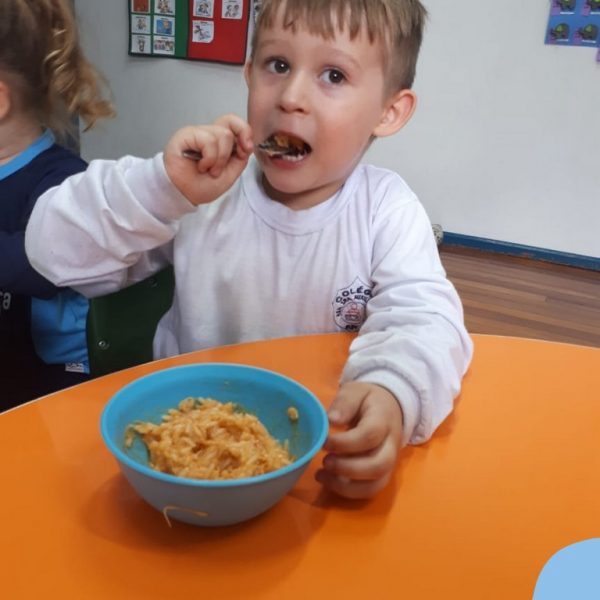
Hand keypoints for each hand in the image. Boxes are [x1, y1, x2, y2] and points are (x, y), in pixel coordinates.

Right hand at [163, 114, 253, 205]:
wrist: (182, 195)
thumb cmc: (199, 186)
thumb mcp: (229, 176)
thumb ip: (240, 160)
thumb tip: (246, 145)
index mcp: (219, 143)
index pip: (235, 126)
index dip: (245, 134)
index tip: (246, 151)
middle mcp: (208, 135)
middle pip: (230, 120)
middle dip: (240, 137)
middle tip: (239, 154)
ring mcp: (197, 134)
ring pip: (223, 134)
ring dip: (220, 159)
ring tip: (210, 170)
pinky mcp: (186, 135)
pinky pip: (208, 141)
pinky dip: (209, 158)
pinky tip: (201, 166)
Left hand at [316, 382, 403, 498]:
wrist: (389, 407)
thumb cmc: (368, 400)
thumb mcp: (355, 391)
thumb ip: (344, 403)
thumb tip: (331, 420)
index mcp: (384, 420)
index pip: (369, 435)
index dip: (344, 442)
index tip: (323, 441)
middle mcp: (391, 445)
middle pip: (378, 465)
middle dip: (347, 469)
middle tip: (324, 461)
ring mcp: (389, 462)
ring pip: (376, 484)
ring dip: (346, 486)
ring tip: (321, 474)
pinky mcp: (382, 474)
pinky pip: (370, 490)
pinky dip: (348, 491)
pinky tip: (328, 480)